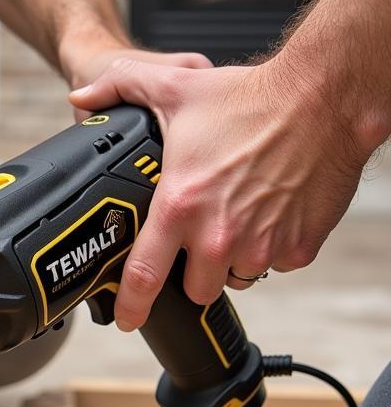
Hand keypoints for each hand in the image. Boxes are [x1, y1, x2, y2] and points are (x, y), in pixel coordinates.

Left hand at [68, 56, 371, 330]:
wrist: (324, 97)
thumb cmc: (252, 97)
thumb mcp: (175, 87)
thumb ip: (120, 86)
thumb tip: (81, 95)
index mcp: (181, 206)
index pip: (144, 275)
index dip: (131, 305)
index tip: (127, 320)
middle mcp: (219, 235)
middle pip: (195, 288)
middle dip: (191, 273)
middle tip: (196, 240)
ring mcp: (262, 245)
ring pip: (235, 278)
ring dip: (230, 261)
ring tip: (234, 220)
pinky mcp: (300, 247)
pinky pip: (275, 265)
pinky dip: (270, 248)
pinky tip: (268, 214)